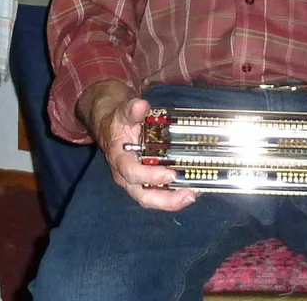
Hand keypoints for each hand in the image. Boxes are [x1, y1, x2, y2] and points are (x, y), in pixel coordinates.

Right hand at [86, 88, 192, 211]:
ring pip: (153, 199)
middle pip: (144, 196)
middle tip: (189, 195)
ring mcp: (136, 182)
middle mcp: (126, 176)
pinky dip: (174, 194)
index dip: (151, 176)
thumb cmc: (118, 122)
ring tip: (194, 194)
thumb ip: (131, 110)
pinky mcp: (145, 182)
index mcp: (120, 160)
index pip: (133, 173)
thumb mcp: (123, 113)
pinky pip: (159, 194)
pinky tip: (192, 189)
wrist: (111, 127)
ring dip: (174, 201)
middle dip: (167, 201)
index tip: (170, 173)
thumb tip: (141, 106)